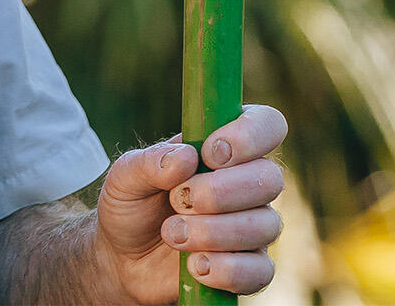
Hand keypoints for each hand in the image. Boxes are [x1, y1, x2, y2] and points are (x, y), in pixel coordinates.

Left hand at [92, 105, 286, 301]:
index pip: (267, 124)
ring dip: (214, 231)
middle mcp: (249, 183)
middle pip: (271, 178)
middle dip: (220, 192)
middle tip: (178, 199)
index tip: (209, 154)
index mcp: (226, 146)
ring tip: (172, 234)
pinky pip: (260, 271)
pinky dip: (225, 269)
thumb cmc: (132, 205)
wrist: (123, 259)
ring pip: (265, 225)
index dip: (248, 136)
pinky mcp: (250, 268)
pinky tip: (194, 265)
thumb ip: (150, 162)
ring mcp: (254, 226)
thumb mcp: (125, 177)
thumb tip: (187, 157)